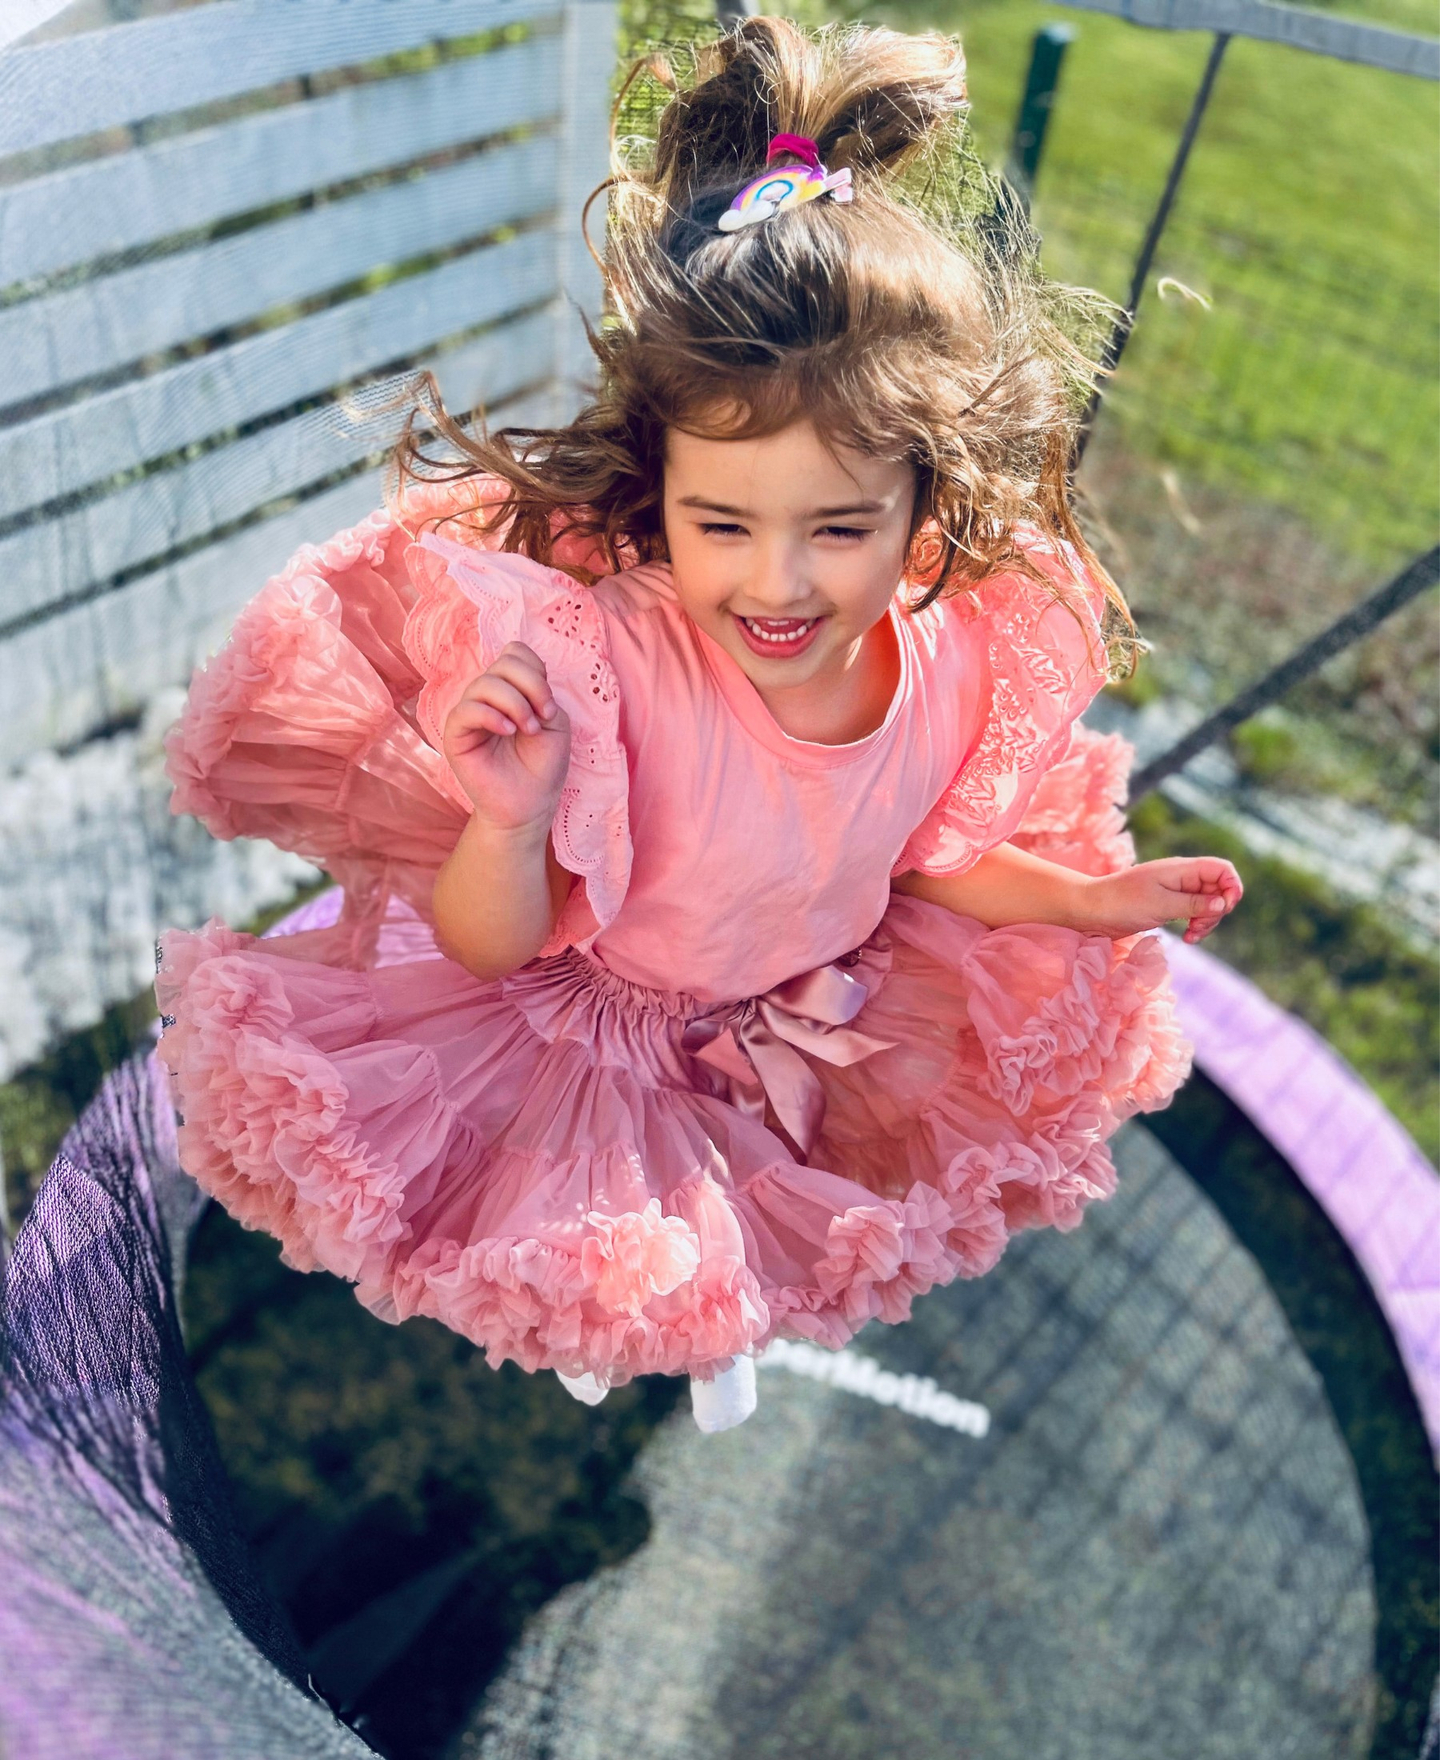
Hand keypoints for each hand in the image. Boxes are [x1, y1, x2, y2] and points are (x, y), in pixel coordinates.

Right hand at [442, 642, 570, 833]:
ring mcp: (470, 714)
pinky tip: (508, 731)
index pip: (514, 653)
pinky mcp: (456, 735)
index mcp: (511, 690)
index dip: (535, 671)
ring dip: (515, 703)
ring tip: (529, 729)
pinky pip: (466, 709)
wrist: (529, 806)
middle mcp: (488, 697)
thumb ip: (541, 693)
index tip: (550, 707)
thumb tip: (515, 681)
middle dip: (531, 685)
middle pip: (503, 663)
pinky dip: (492, 715)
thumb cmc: (542, 767)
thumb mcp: (555, 722)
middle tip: (543, 717)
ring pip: (485, 683)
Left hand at [1080, 856, 1242, 943]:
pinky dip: (1195, 924)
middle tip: (1198, 928)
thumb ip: (1194, 904)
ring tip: (1192, 936)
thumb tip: (1223, 903)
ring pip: (1207, 903)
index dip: (1231, 887)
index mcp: (1181, 869)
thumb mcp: (1162, 905)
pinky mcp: (1167, 905)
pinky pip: (1193, 912)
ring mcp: (1174, 891)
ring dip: (1207, 921)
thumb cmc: (1123, 903)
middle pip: (1218, 889)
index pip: (1222, 869)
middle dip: (1217, 911)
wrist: (1090, 910)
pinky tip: (1188, 938)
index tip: (1223, 909)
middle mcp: (1181, 877)